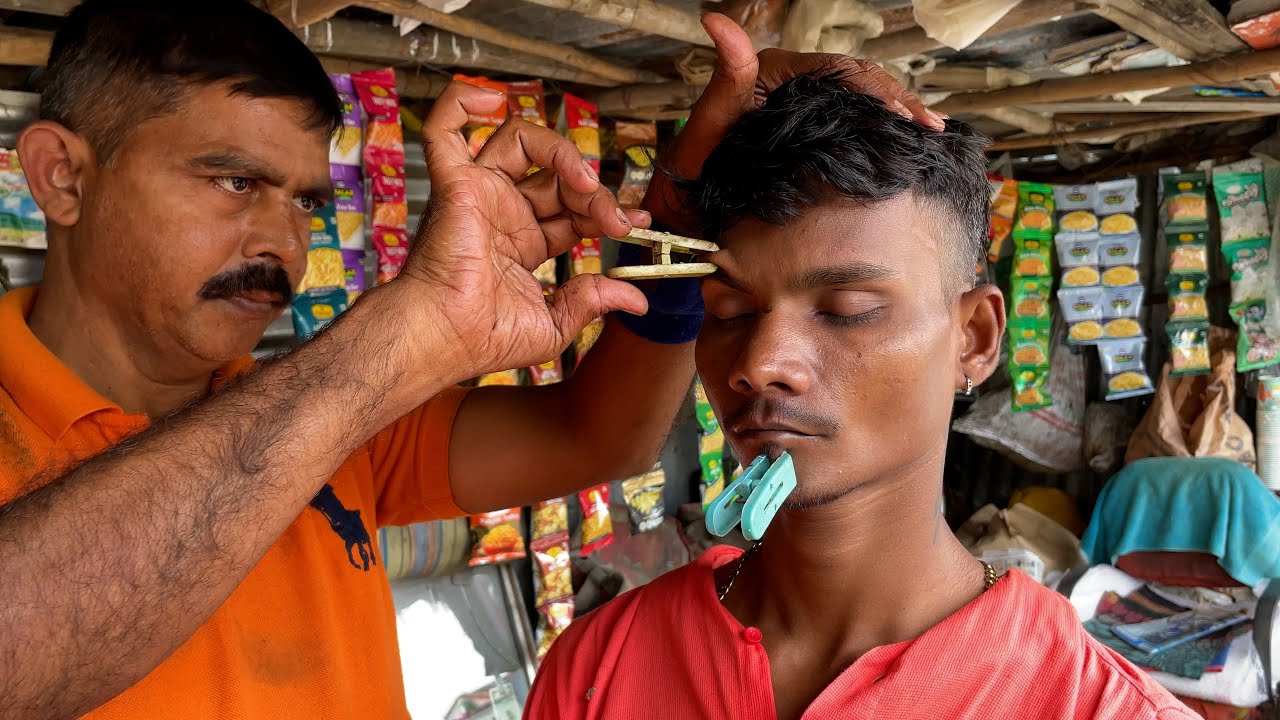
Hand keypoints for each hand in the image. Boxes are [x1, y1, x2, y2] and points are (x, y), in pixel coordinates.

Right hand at [398, 81, 649, 378]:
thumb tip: (637, 300)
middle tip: (619, 220)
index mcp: (522, 242)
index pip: (572, 210)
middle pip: (557, 177)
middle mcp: (502, 212)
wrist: (447, 338)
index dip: (606, 210)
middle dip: (596, 194)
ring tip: (586, 184)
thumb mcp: (555, 323)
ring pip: (522, 143)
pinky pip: (445, 129)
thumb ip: (594, 301)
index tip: (637, 223)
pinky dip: (461, 103)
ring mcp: (479, 194)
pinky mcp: (455, 183)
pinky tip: (491, 100)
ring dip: (564, 154)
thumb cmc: (483, 338)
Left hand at [644, 13, 943, 234]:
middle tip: (928, 126)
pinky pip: (855, 116)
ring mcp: (805, 102)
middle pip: (859, 79)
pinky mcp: (811, 124)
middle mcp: (795, 80)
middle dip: (898, 100)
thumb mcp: (710, 119)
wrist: (690, 194)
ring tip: (930, 130)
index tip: (900, 114)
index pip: (839, 71)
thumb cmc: (695, 161)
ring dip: (899, 110)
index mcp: (776, 69)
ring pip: (863, 97)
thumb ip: (726, 73)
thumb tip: (716, 20)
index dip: (875, 90)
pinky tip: (908, 137)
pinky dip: (884, 125)